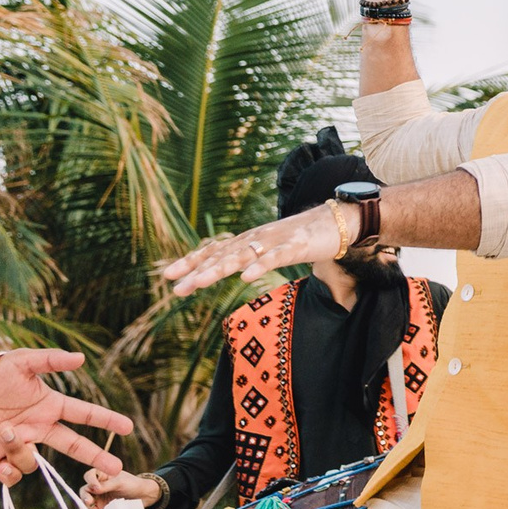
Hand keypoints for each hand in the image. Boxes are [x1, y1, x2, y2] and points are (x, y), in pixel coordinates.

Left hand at [0, 350, 132, 483]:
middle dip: (96, 457)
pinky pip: (12, 475)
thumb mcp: (22, 362)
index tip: (128, 427)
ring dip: (20, 450)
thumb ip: (51, 360)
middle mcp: (39, 427)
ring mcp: (20, 444)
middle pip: (74, 446)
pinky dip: (8, 472)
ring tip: (3, 431)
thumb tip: (81, 359)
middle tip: (115, 470)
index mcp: (49, 406)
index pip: (84, 415)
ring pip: (33, 462)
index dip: (106, 420)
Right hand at [81, 466, 162, 508]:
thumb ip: (107, 485)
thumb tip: (93, 489)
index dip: (90, 481)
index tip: (96, 488)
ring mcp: (98, 498)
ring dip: (86, 508)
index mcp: (101, 475)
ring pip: (87, 503)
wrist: (143, 496)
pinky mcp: (101, 508)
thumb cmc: (132, 484)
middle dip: (85, 497)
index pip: (89, 476)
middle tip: (89, 502)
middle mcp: (97, 486)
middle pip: (85, 491)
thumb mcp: (120, 482)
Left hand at [162, 201, 351, 296]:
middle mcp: (257, 238)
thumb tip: (233, 269)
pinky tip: (246, 278)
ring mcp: (275, 241)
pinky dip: (260, 266)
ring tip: (199, 282)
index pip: (215, 250)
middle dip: (197, 271)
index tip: (168, 276)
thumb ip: (253, 257)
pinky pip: (275, 257)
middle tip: (175, 287)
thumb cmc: (304, 237)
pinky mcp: (296, 245)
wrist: (338, 221)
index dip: (191, 261)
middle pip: (222, 255)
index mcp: (250, 240)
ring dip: (218, 269)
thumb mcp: (272, 249)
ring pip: (242, 256)